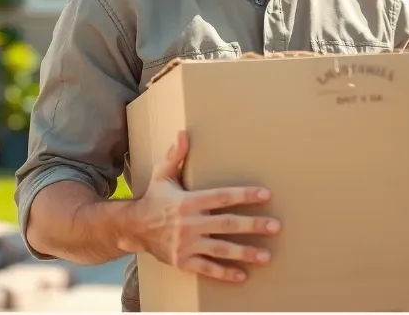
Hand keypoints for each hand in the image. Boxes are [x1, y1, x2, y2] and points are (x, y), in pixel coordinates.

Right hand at [120, 130, 279, 283]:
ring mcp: (186, 245)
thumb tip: (183, 132)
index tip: (265, 194)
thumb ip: (175, 155)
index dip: (243, 195)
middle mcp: (189, 224)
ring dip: (245, 253)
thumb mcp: (162, 175)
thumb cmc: (154, 198)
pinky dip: (224, 273)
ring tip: (267, 256)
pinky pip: (207, 269)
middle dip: (252, 225)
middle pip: (227, 224)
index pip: (221, 197)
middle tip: (275, 226)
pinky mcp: (183, 262)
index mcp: (188, 201)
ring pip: (221, 250)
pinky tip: (242, 275)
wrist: (134, 228)